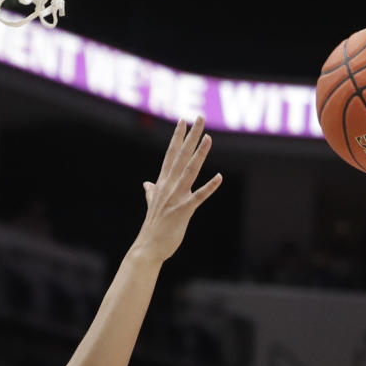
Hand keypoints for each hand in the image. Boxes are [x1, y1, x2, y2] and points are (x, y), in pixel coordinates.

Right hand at [134, 117, 222, 262]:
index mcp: (162, 184)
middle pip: (181, 156)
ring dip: (199, 154)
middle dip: (191, 136)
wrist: (148, 248)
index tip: (183, 121)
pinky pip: (198, 197)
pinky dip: (209, 187)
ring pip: (189, 171)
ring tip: (208, 138)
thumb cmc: (153, 228)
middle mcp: (168, 187)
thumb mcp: (152, 205)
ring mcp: (175, 198)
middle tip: (199, 117)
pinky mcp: (183, 211)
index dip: (177, 138)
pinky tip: (219, 177)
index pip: (170, 155)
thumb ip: (151, 192)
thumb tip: (146, 184)